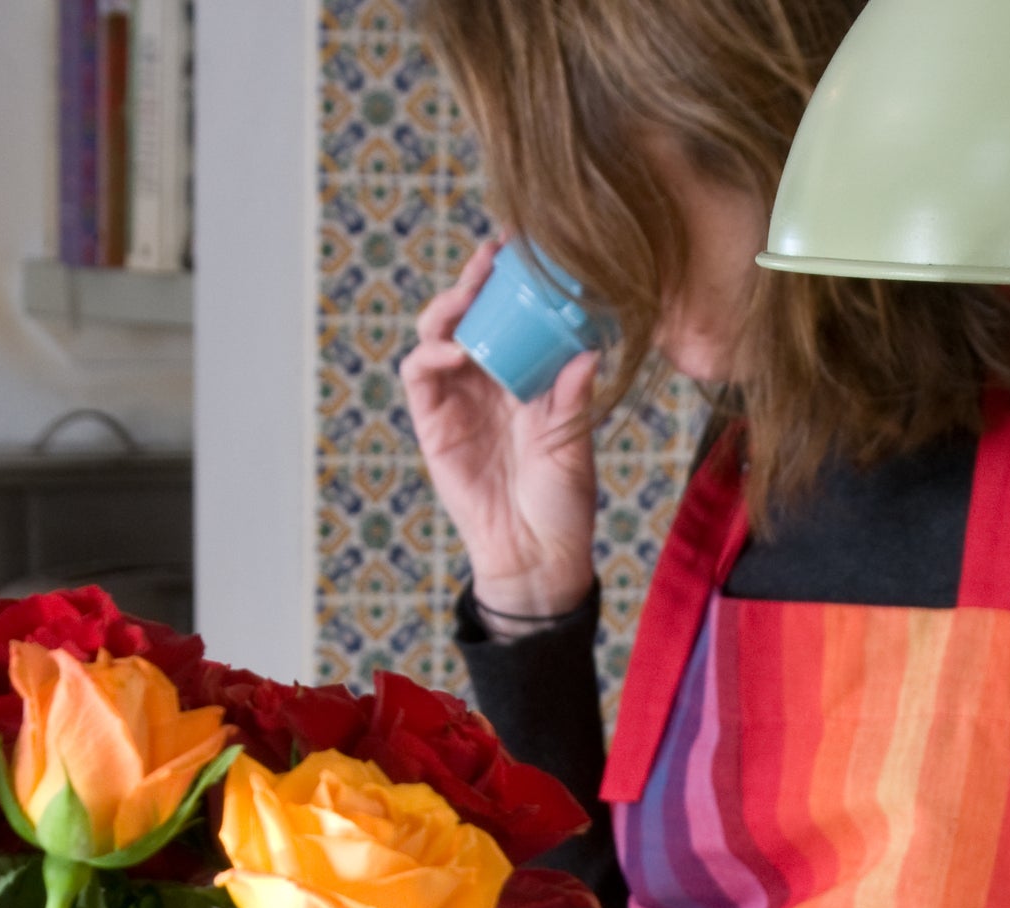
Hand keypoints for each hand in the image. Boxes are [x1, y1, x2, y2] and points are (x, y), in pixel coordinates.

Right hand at [398, 237, 598, 627]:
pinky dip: (431, 353)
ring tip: (469, 294)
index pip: (513, 316)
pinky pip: (420, 374)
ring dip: (449, 307)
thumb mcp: (576, 443)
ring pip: (438, 332)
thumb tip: (590, 349)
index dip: (514, 283)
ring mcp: (457, 399)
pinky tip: (454, 349)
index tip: (528, 249)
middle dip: (477, 279)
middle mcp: (487, 380)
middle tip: (494, 256)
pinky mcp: (433, 423)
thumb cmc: (563, 504)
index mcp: (526, 377)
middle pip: (471, 313)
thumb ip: (574, 397)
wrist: (536, 556)